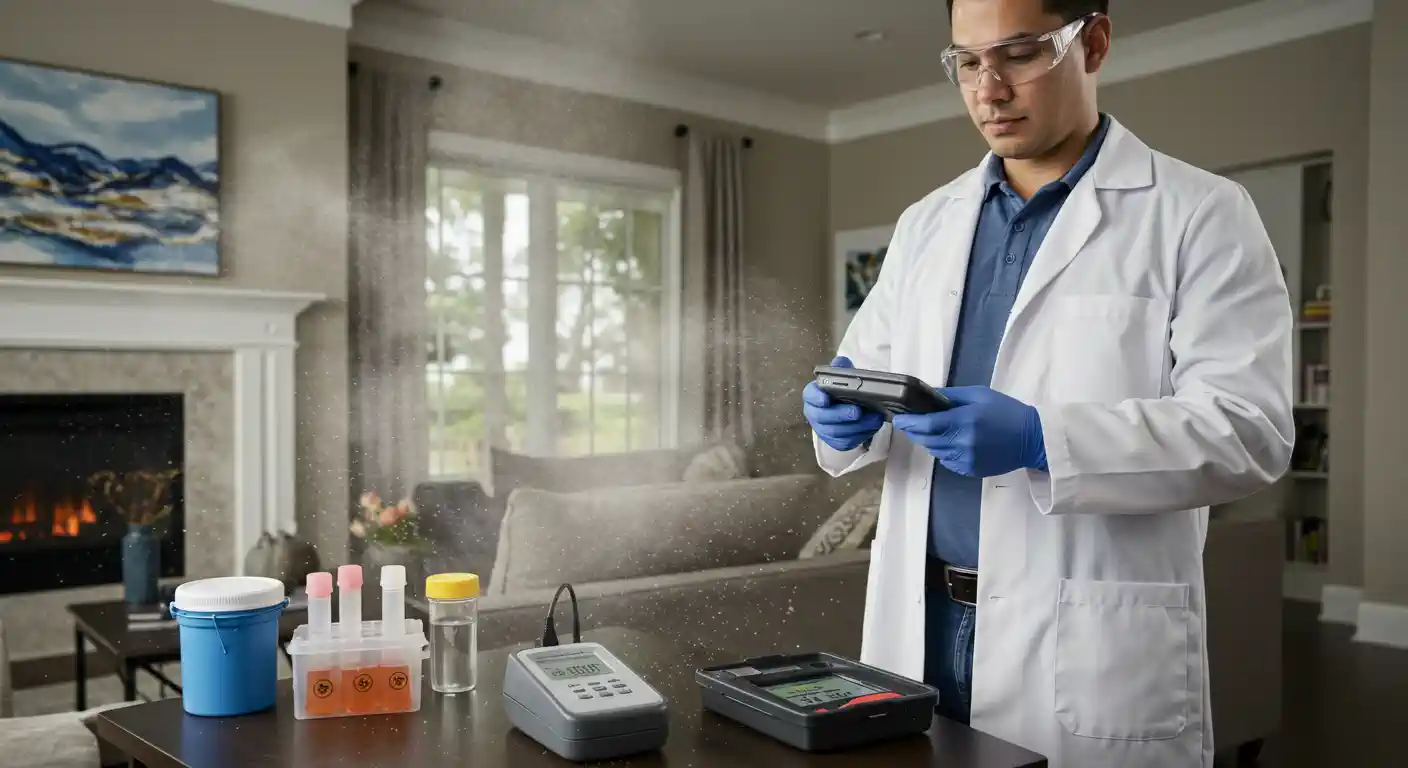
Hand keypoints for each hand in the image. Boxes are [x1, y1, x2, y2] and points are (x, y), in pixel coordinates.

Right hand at [803, 356, 884, 451]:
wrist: (845, 409)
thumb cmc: (842, 392)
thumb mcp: (841, 377)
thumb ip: (841, 368)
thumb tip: (841, 362)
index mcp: (813, 395)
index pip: (810, 395)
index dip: (816, 397)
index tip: (826, 398)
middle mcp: (815, 414)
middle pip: (823, 417)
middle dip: (841, 415)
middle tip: (857, 411)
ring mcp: (824, 430)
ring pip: (837, 432)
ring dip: (856, 426)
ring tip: (874, 418)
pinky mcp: (836, 442)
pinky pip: (847, 442)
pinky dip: (861, 435)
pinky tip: (873, 426)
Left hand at [892, 386, 1046, 477]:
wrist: (1032, 438)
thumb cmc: (1006, 411)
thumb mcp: (979, 394)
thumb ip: (951, 395)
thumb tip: (927, 395)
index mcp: (964, 420)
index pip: (927, 424)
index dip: (909, 423)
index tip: (898, 419)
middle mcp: (962, 442)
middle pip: (927, 440)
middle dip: (915, 432)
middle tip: (910, 424)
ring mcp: (966, 459)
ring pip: (935, 452)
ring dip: (930, 442)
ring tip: (936, 431)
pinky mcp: (971, 470)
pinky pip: (947, 462)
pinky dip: (944, 452)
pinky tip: (953, 443)